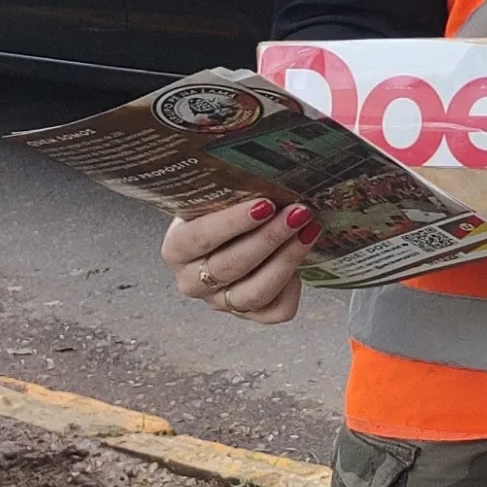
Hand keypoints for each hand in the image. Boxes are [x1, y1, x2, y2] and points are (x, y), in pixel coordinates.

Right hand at [161, 197, 319, 324]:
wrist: (229, 234)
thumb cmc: (222, 210)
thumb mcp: (214, 197)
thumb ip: (230, 189)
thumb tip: (266, 170)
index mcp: (177, 248)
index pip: (200, 237)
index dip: (233, 223)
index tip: (265, 204)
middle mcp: (193, 281)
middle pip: (230, 266)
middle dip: (269, 237)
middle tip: (298, 212)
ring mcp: (220, 302)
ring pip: (254, 293)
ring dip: (286, 260)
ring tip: (309, 230)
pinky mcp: (249, 315)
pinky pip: (275, 311)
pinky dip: (292, 288)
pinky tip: (303, 261)